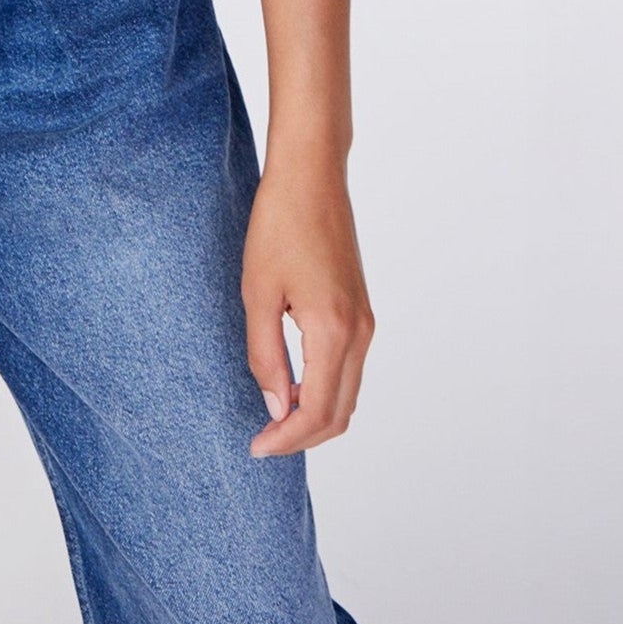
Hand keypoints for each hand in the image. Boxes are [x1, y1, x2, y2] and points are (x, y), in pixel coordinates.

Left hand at [241, 155, 373, 456]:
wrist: (312, 176)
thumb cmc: (279, 225)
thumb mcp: (258, 292)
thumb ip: (265, 355)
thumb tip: (276, 405)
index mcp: (334, 330)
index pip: (319, 411)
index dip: (287, 438)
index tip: (256, 447)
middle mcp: (361, 332)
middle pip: (341, 412)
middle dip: (303, 436)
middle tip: (262, 440)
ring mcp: (366, 322)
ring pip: (348, 393)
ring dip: (315, 415)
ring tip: (273, 417)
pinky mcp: (361, 310)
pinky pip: (349, 369)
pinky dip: (325, 389)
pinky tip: (292, 384)